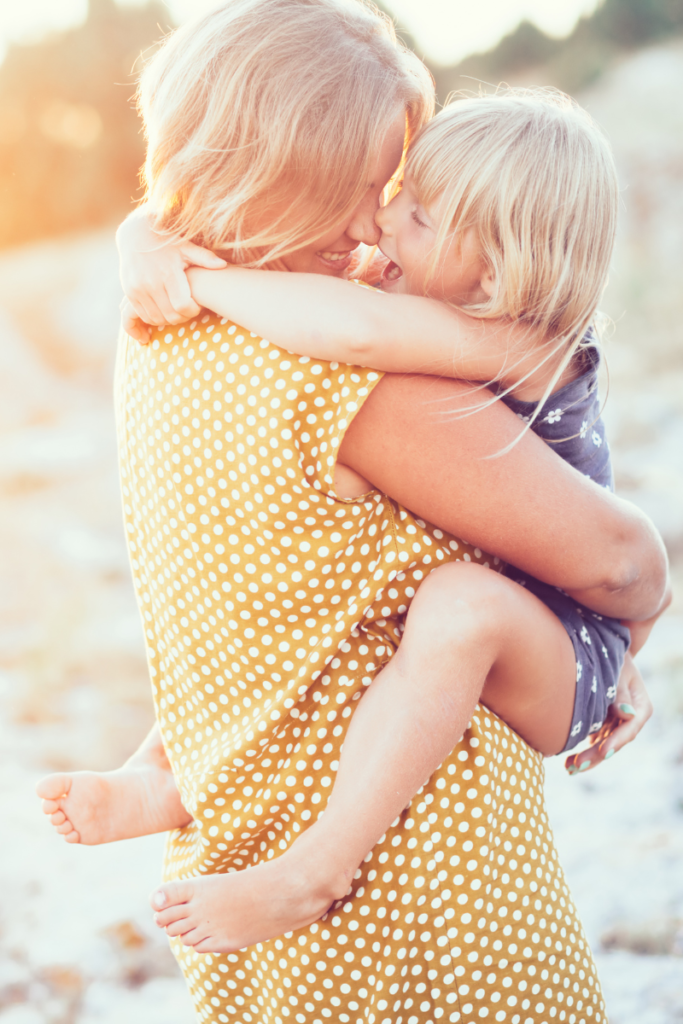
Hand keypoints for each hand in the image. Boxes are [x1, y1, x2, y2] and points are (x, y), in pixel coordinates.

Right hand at [116, 207, 226, 338]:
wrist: (135, 235)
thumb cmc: (167, 242)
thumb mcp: (186, 247)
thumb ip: (204, 257)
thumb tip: (223, 265)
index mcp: (168, 273)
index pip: (183, 306)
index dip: (193, 311)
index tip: (196, 306)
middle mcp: (151, 283)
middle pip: (171, 316)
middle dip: (183, 318)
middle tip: (188, 311)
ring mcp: (138, 289)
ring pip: (156, 319)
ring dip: (168, 320)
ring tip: (176, 311)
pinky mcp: (130, 293)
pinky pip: (143, 315)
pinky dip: (154, 318)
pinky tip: (163, 312)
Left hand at [564, 652, 651, 773]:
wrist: (604, 653)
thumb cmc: (612, 657)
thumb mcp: (618, 671)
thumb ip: (620, 692)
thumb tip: (627, 714)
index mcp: (640, 707)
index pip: (629, 728)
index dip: (616, 741)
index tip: (602, 751)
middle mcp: (630, 719)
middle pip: (615, 742)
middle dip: (596, 756)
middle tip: (577, 766)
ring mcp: (616, 723)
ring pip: (603, 746)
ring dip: (588, 758)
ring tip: (569, 768)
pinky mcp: (603, 724)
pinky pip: (594, 742)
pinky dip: (583, 751)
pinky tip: (568, 762)